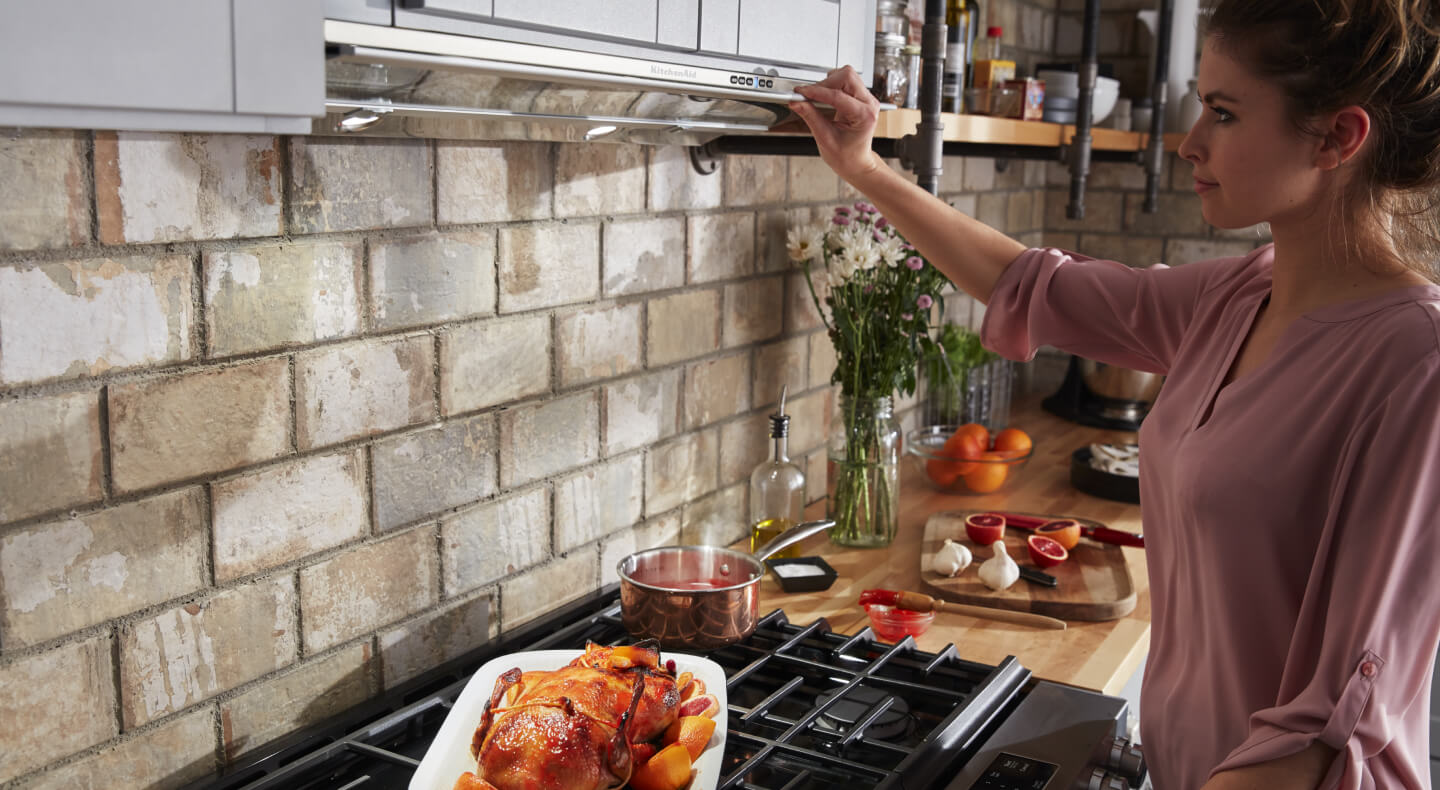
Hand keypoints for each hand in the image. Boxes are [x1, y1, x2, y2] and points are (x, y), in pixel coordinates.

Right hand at [790, 66, 881, 182]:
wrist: (856, 161)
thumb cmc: (847, 156)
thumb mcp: (825, 138)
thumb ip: (811, 117)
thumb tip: (797, 102)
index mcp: (864, 116)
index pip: (837, 95)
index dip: (816, 92)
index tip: (800, 93)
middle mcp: (869, 103)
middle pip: (846, 76)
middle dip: (824, 83)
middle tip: (808, 95)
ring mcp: (866, 98)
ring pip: (846, 75)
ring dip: (828, 83)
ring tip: (817, 98)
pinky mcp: (860, 96)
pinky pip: (846, 80)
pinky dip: (832, 85)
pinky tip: (824, 97)